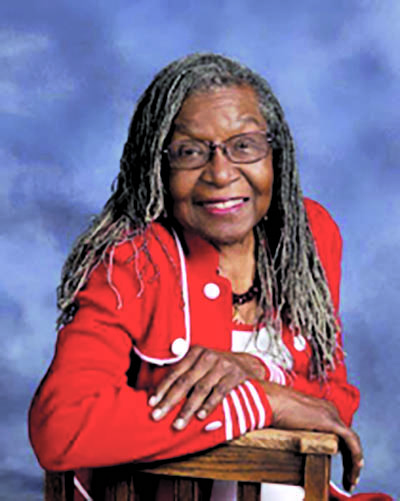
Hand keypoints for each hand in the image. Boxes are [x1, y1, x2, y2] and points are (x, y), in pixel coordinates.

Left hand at [149, 345, 264, 429]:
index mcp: (195, 352)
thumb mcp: (201, 363)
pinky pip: (218, 392)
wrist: (247, 364)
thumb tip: (160, 395)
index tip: (151, 403)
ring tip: (178, 424)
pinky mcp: (234, 376)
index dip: (162, 388)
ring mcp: (221, 366)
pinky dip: (209, 405)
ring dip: (187, 409)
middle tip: (157, 416)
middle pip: (184, 382)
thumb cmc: (216, 367)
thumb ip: (185, 373)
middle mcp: (207, 357)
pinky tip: (200, 417)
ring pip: (200, 389)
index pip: (174, 372)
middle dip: (169, 401)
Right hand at [261, 381, 363, 492]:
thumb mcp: (292, 421)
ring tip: (350, 480)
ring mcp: (330, 413)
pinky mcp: (329, 421)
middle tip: (349, 479)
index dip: (345, 452)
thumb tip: (305, 443)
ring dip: (353, 463)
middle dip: (350, 460)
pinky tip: (355, 470)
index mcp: (322, 408)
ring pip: (351, 441)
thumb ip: (303, 429)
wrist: (269, 401)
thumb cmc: (273, 409)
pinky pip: (350, 440)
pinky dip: (356, 456)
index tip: (343, 469)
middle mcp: (330, 409)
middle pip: (347, 438)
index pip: (340, 433)